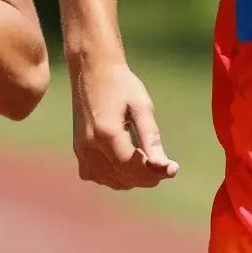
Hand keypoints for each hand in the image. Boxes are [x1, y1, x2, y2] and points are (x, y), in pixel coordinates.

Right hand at [69, 55, 179, 189]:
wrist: (91, 71)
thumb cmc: (121, 85)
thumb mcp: (142, 106)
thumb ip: (151, 138)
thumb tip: (163, 166)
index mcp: (107, 133)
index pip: (133, 167)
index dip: (154, 172)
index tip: (173, 168)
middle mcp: (90, 146)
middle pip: (124, 177)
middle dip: (148, 176)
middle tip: (165, 166)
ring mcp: (82, 151)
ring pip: (112, 181)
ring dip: (133, 178)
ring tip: (147, 161)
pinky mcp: (79, 152)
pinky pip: (98, 176)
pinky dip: (115, 176)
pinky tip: (126, 163)